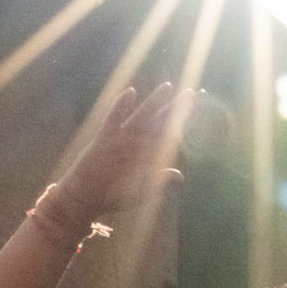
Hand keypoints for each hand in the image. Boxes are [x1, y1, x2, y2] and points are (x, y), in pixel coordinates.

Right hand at [49, 81, 193, 224]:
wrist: (86, 199)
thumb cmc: (113, 197)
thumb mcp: (141, 191)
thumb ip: (159, 180)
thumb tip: (180, 175)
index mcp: (147, 154)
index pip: (170, 135)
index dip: (185, 125)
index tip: (200, 117)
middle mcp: (136, 142)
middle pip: (160, 121)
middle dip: (176, 108)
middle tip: (194, 94)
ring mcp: (121, 138)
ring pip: (141, 116)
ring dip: (154, 102)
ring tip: (168, 88)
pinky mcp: (104, 138)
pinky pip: (113, 119)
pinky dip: (120, 107)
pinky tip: (131, 94)